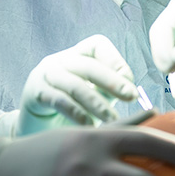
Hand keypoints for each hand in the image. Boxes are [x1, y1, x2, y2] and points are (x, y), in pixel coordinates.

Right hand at [0, 34, 137, 135]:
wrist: (34, 130)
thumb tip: (140, 99)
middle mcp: (59, 60)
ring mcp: (44, 74)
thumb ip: (113, 93)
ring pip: (75, 84)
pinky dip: (77, 114)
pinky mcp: (33, 92)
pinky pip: (58, 100)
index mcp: (76, 54)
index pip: (98, 45)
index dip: (116, 62)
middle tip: (131, 97)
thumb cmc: (71, 113)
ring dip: (97, 103)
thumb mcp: (95, 97)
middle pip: (88, 64)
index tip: (130, 86)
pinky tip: (90, 127)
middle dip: (112, 81)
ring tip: (114, 120)